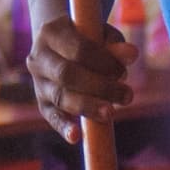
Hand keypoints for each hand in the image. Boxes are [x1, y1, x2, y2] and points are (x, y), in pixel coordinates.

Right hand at [28, 13, 130, 141]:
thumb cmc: (85, 37)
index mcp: (51, 32)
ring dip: (88, 106)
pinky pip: (51, 116)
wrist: (56, 44)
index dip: (104, 62)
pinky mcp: (41, 102)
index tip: (123, 71)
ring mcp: (37, 81)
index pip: (78, 49)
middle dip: (100, 87)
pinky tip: (75, 137)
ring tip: (111, 112)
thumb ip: (114, 44)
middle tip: (127, 96)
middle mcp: (38, 57)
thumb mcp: (99, 34)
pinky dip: (63, 127)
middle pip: (67, 74)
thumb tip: (132, 55)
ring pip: (60, 97)